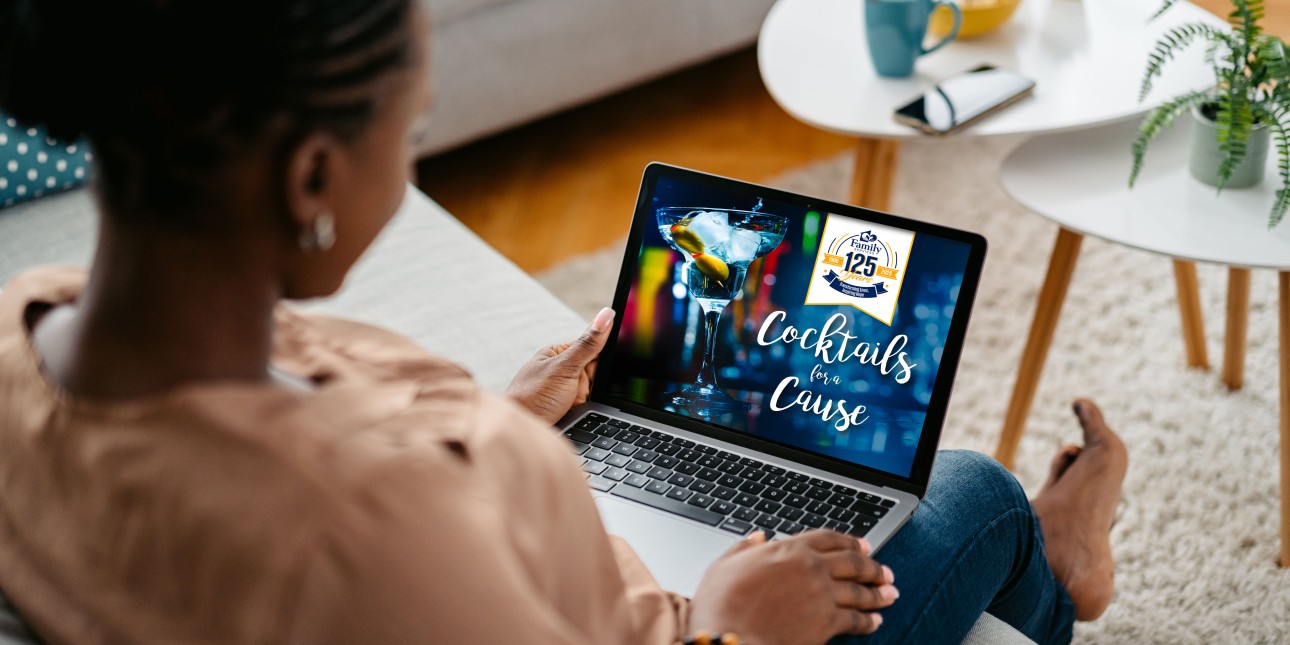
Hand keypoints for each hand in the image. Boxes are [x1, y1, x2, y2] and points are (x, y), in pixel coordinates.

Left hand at [505, 307, 614, 424]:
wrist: (520, 434)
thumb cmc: (532, 396)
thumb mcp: (565, 367)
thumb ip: (588, 344)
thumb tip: (607, 314)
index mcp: (560, 353)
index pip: (594, 346)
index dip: (606, 355)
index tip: (608, 364)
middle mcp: (565, 370)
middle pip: (597, 371)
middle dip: (597, 382)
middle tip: (577, 389)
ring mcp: (568, 391)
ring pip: (596, 391)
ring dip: (594, 398)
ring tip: (572, 404)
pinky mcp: (572, 409)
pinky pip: (592, 406)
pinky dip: (591, 410)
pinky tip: (579, 412)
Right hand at [688, 530, 897, 644]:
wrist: (729, 636)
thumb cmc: (720, 603)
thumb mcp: (724, 564)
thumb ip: (744, 547)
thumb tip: (757, 537)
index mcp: (789, 548)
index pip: (830, 538)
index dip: (851, 542)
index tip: (864, 547)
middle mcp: (811, 567)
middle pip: (853, 563)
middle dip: (873, 567)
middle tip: (885, 572)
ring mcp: (822, 595)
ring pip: (859, 590)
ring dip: (878, 592)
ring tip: (890, 594)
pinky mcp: (826, 623)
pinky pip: (855, 619)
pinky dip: (868, 620)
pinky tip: (875, 621)